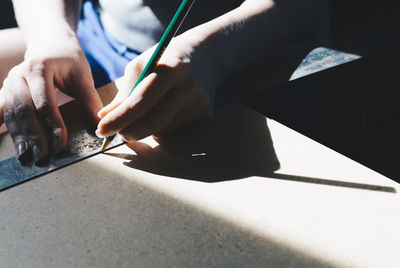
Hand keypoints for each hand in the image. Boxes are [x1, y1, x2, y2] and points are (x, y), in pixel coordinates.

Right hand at [0, 35, 101, 163]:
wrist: (50, 44)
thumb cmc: (69, 60)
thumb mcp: (83, 75)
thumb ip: (90, 100)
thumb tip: (99, 126)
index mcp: (39, 67)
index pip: (45, 102)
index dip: (53, 125)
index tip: (61, 145)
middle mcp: (19, 74)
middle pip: (24, 110)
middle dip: (33, 135)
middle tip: (42, 156)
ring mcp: (9, 83)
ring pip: (11, 113)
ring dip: (19, 136)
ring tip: (26, 156)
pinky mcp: (6, 91)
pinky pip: (3, 112)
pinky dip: (7, 129)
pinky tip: (11, 145)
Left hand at [96, 36, 215, 141]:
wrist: (206, 55)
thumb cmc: (166, 59)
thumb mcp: (143, 65)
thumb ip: (125, 91)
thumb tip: (104, 117)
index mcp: (171, 70)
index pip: (140, 102)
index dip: (119, 119)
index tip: (101, 130)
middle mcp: (188, 89)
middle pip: (152, 123)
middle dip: (129, 131)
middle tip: (117, 132)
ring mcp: (199, 104)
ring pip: (162, 129)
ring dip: (146, 127)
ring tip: (147, 110)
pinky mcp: (205, 115)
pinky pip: (174, 129)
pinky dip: (162, 124)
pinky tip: (167, 107)